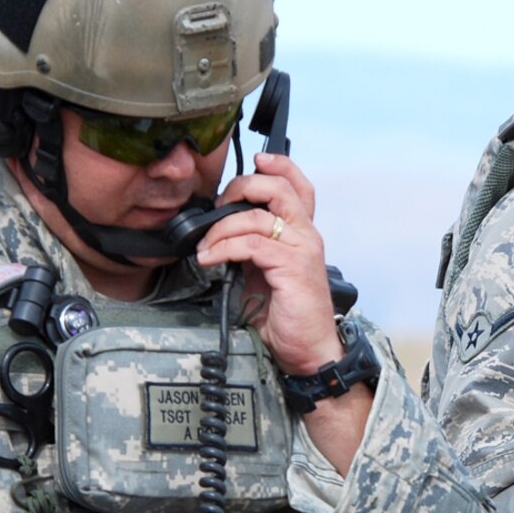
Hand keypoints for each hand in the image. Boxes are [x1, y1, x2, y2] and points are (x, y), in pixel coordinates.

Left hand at [194, 153, 344, 375]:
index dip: (278, 165)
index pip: (299, 185)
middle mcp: (307, 235)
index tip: (256, 162)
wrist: (308, 350)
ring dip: (221, 228)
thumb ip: (251, 248)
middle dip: (241, 187)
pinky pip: (251, 244)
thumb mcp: (264, 273)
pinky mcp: (293, 267)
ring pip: (257, 215)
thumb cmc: (287, 315)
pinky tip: (210, 259)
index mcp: (302, 233)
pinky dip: (224, 248)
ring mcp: (302, 249)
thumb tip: (217, 233)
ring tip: (205, 246)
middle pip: (279, 187)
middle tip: (217, 206)